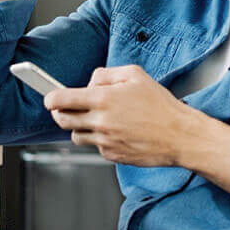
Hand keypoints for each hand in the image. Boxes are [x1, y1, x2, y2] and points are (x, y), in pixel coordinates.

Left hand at [45, 65, 198, 166]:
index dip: (50, 98)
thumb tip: (89, 82)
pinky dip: (99, 139)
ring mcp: (105, 141)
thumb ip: (106, 74)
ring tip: (97, 119)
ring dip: (79, 127)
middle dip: (60, 113)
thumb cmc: (161, 105)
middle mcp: (100, 121)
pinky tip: (115, 132)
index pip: (61, 99)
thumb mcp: (135, 75)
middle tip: (67, 108)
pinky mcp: (111, 155)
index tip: (49, 98)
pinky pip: (94, 147)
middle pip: (62, 119)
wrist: (180, 136)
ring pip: (75, 135)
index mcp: (103, 99)